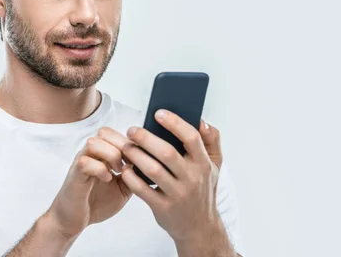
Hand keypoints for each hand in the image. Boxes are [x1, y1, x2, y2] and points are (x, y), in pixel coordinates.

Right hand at [45, 126, 132, 238]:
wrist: (74, 220)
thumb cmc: (97, 202)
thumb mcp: (123, 188)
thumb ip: (133, 174)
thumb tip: (150, 165)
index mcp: (102, 154)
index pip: (115, 133)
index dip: (129, 142)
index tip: (139, 159)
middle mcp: (90, 154)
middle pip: (104, 132)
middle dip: (121, 146)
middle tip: (129, 164)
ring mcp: (81, 162)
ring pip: (93, 142)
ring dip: (110, 155)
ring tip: (118, 171)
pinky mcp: (75, 175)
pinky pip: (84, 162)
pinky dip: (99, 169)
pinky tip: (107, 179)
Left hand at [119, 109, 223, 243]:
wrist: (199, 228)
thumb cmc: (203, 190)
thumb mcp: (215, 166)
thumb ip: (212, 141)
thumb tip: (201, 120)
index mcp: (203, 164)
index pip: (191, 138)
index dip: (174, 123)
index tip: (158, 113)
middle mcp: (192, 178)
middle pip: (167, 153)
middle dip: (146, 138)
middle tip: (132, 130)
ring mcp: (178, 194)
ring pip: (153, 170)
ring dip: (136, 156)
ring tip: (126, 146)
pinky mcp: (163, 208)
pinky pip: (143, 191)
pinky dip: (132, 179)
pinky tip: (125, 169)